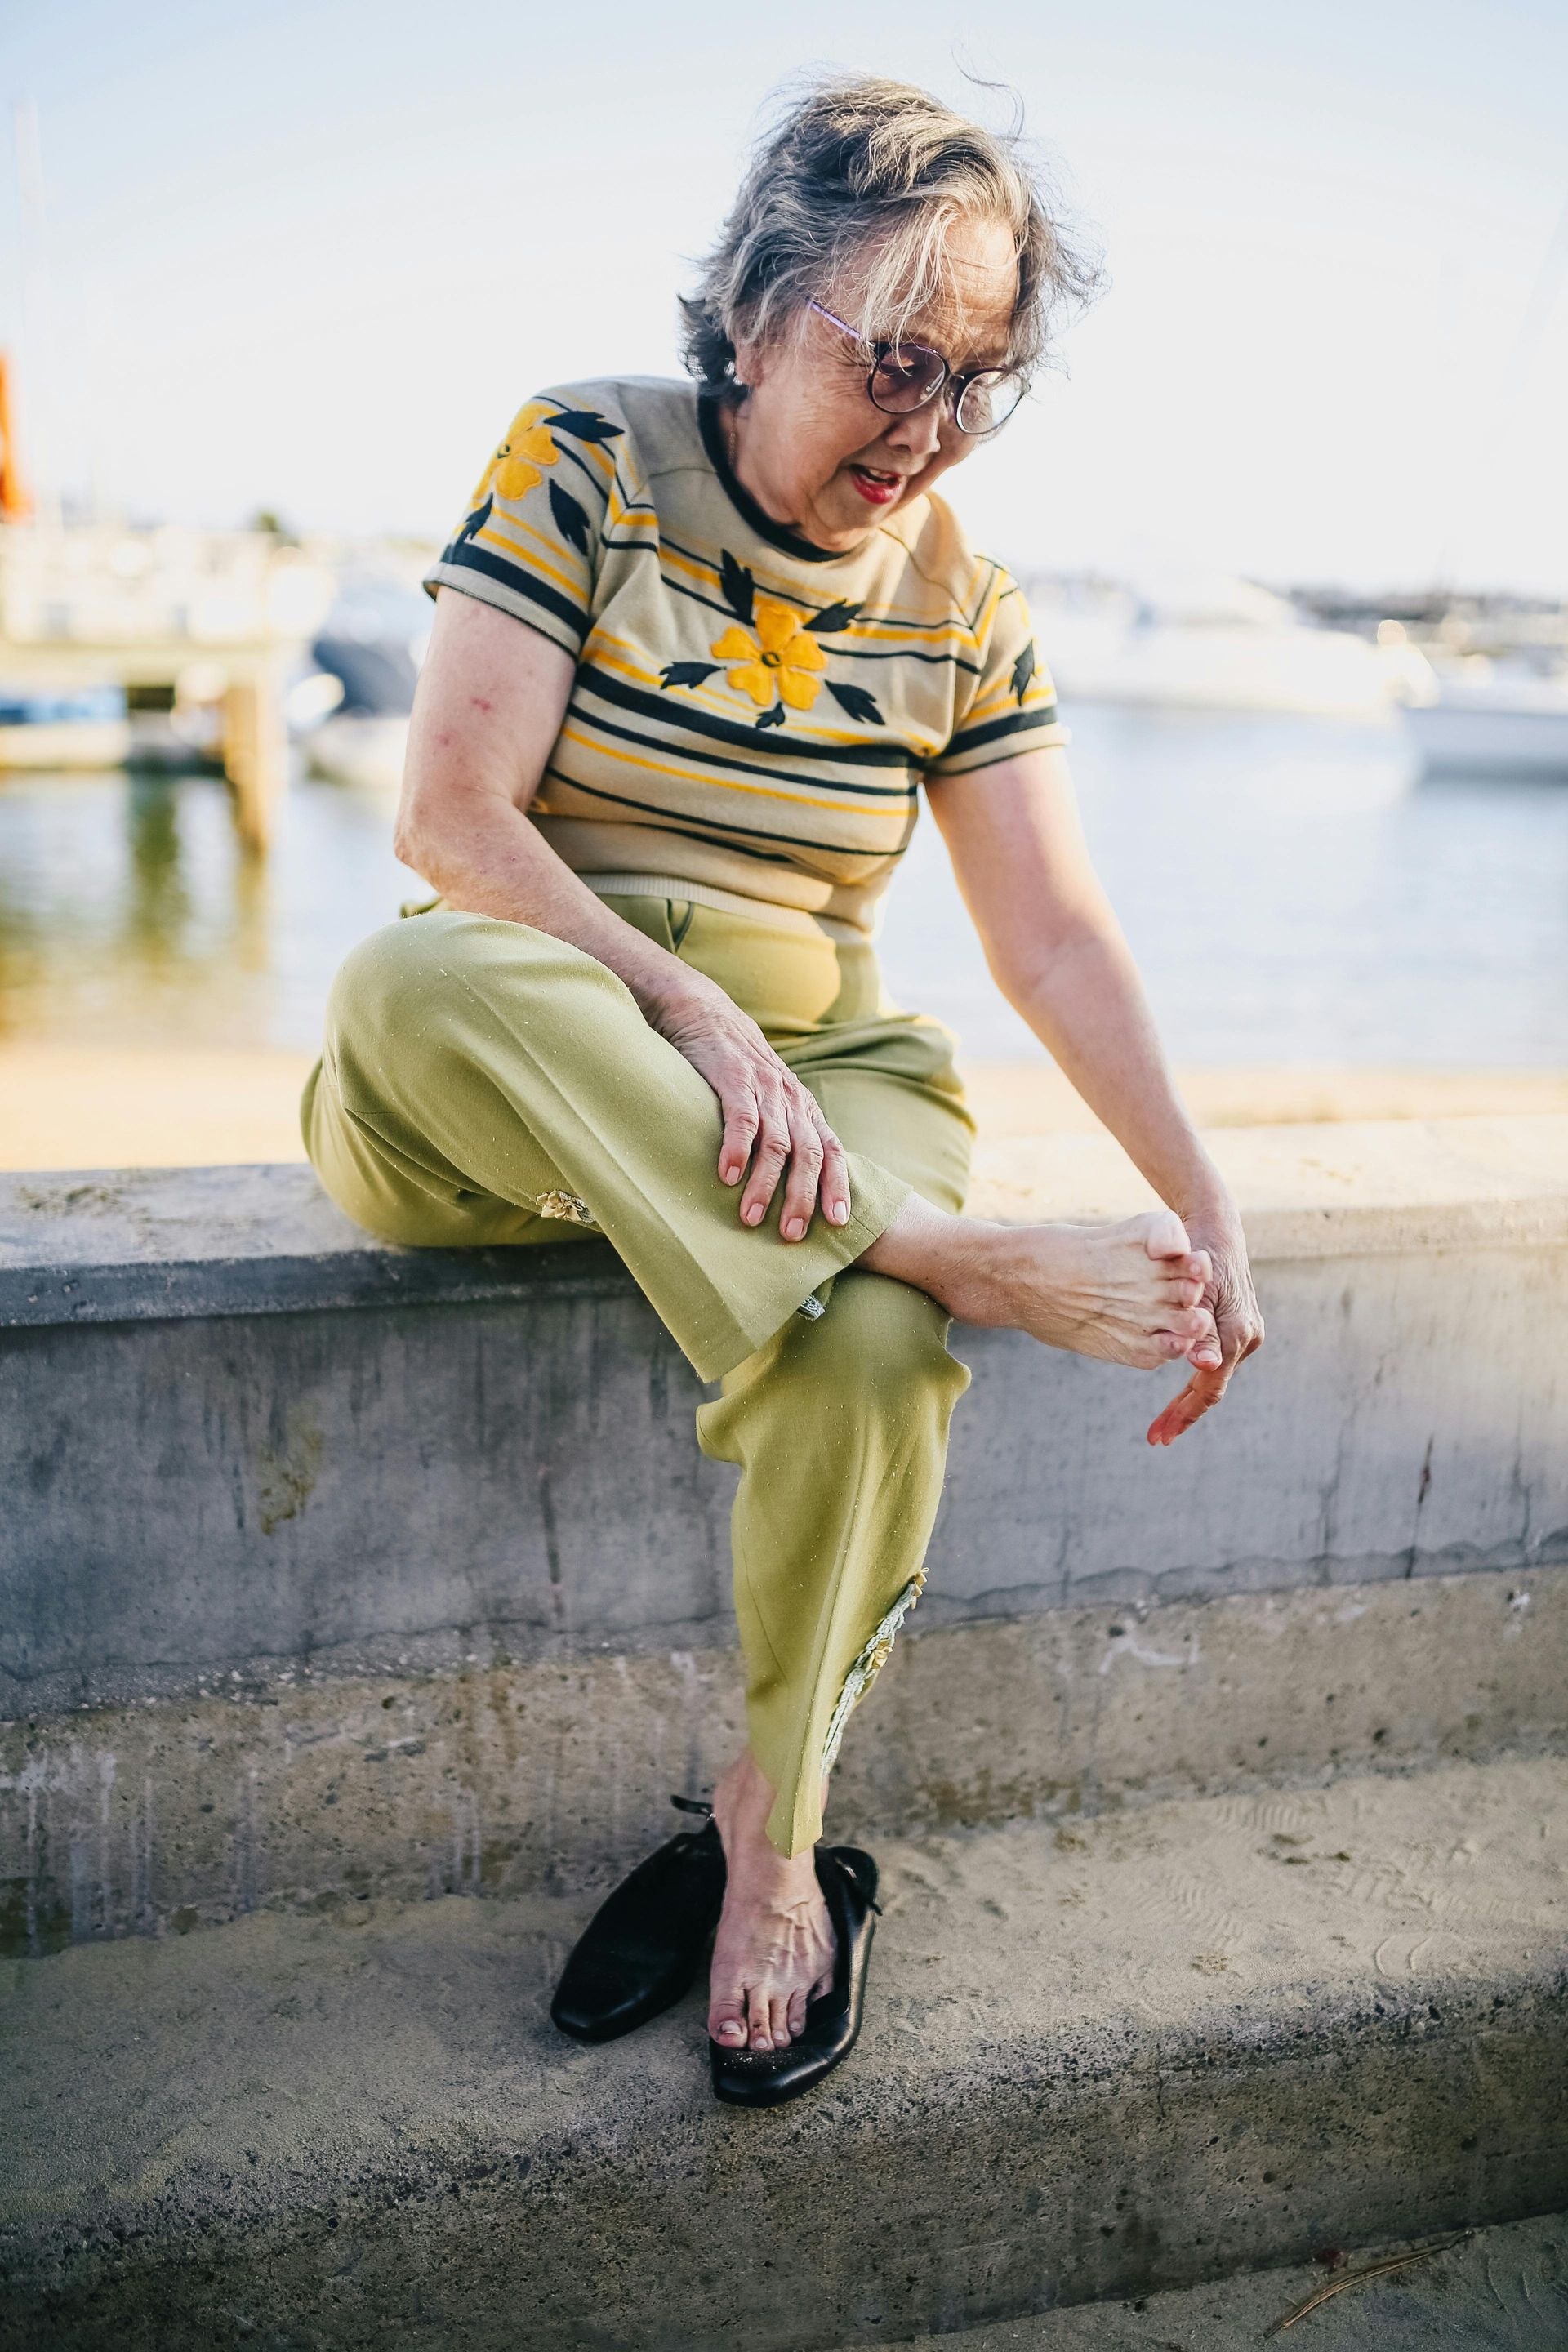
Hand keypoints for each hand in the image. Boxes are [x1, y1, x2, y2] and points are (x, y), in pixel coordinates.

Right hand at [650, 979, 850, 1240]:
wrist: (703, 1012)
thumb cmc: (733, 1067)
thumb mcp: (766, 1099)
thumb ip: (779, 1132)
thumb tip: (787, 1186)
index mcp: (802, 1107)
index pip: (832, 1151)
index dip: (837, 1186)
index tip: (839, 1223)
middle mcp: (790, 1098)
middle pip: (809, 1154)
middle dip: (804, 1197)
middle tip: (793, 1235)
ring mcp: (763, 1087)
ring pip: (776, 1143)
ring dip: (766, 1184)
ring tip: (752, 1219)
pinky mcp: (733, 1077)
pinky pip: (741, 1118)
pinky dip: (737, 1149)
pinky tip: (728, 1177)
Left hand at [1145, 1196, 1263, 1446]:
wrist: (1214, 1226)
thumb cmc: (1196, 1252)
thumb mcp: (1194, 1287)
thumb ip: (1197, 1326)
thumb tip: (1206, 1366)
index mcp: (1236, 1332)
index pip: (1209, 1386)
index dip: (1183, 1412)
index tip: (1159, 1434)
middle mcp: (1247, 1337)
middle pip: (1212, 1388)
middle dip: (1183, 1413)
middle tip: (1157, 1436)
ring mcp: (1246, 1332)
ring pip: (1213, 1376)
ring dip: (1189, 1400)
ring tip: (1163, 1424)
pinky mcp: (1238, 1327)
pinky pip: (1215, 1360)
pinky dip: (1195, 1378)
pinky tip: (1176, 1396)